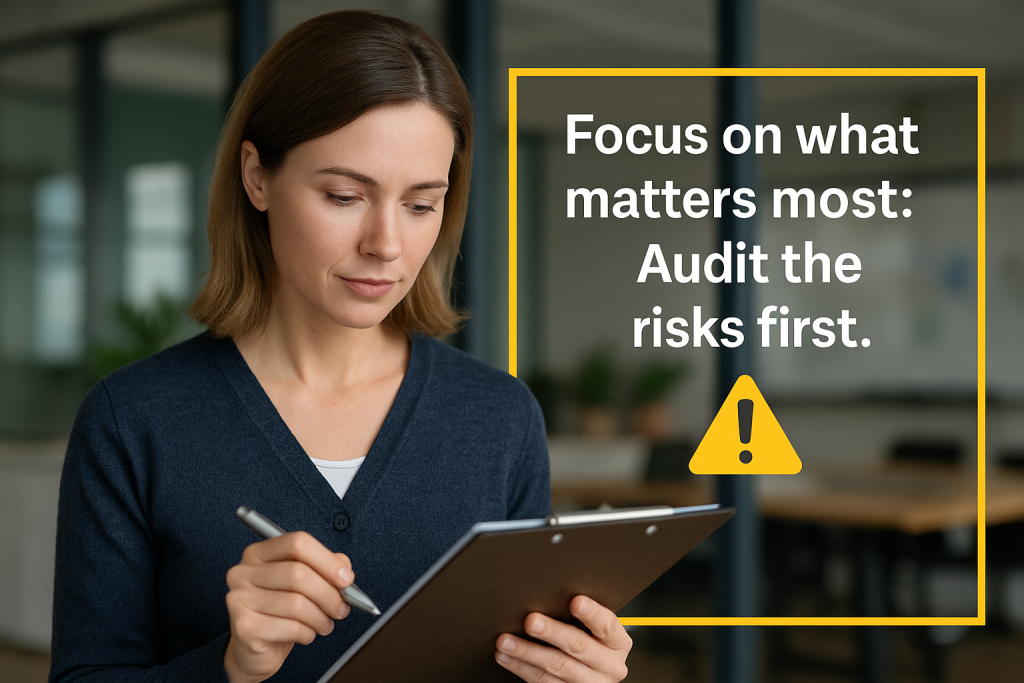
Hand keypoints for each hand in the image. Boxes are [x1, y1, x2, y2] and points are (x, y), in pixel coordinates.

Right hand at [223, 531, 353, 682]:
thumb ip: (324, 567)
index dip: (327, 561)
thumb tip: (343, 567)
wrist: (253, 650)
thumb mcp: (302, 583)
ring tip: (324, 623)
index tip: (346, 578)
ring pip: (297, 603)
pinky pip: (290, 627)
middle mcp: (243, 572)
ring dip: (320, 617)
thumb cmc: (279, 612)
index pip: (297, 543)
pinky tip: (306, 634)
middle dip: (329, 594)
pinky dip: (307, 633)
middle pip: (299, 573)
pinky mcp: (243, 626)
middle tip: (341, 608)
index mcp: (259, 553)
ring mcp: (239, 599)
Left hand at [495, 595, 631, 682]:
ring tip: (506, 641)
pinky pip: (544, 682)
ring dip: (527, 652)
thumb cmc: (590, 640)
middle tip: (530, 620)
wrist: (592, 674)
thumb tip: (547, 591)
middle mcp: (609, 666)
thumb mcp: (595, 630)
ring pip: (556, 667)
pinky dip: (522, 668)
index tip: (576, 601)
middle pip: (578, 646)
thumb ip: (581, 615)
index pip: (607, 625)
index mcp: (618, 643)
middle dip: (552, 632)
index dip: (592, 613)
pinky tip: (507, 657)